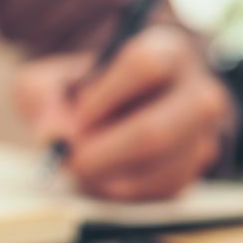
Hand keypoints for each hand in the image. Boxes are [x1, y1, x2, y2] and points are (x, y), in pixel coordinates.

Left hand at [14, 27, 232, 200]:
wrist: (111, 113)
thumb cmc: (83, 92)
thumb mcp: (50, 79)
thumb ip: (41, 97)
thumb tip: (54, 135)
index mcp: (167, 50)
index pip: (146, 65)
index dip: (105, 96)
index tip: (77, 115)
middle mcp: (198, 91)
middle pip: (156, 131)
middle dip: (103, 153)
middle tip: (71, 158)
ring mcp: (202, 135)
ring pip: (158, 168)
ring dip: (110, 176)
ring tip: (84, 165)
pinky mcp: (194, 171)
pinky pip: (161, 192)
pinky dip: (124, 191)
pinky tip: (103, 176)